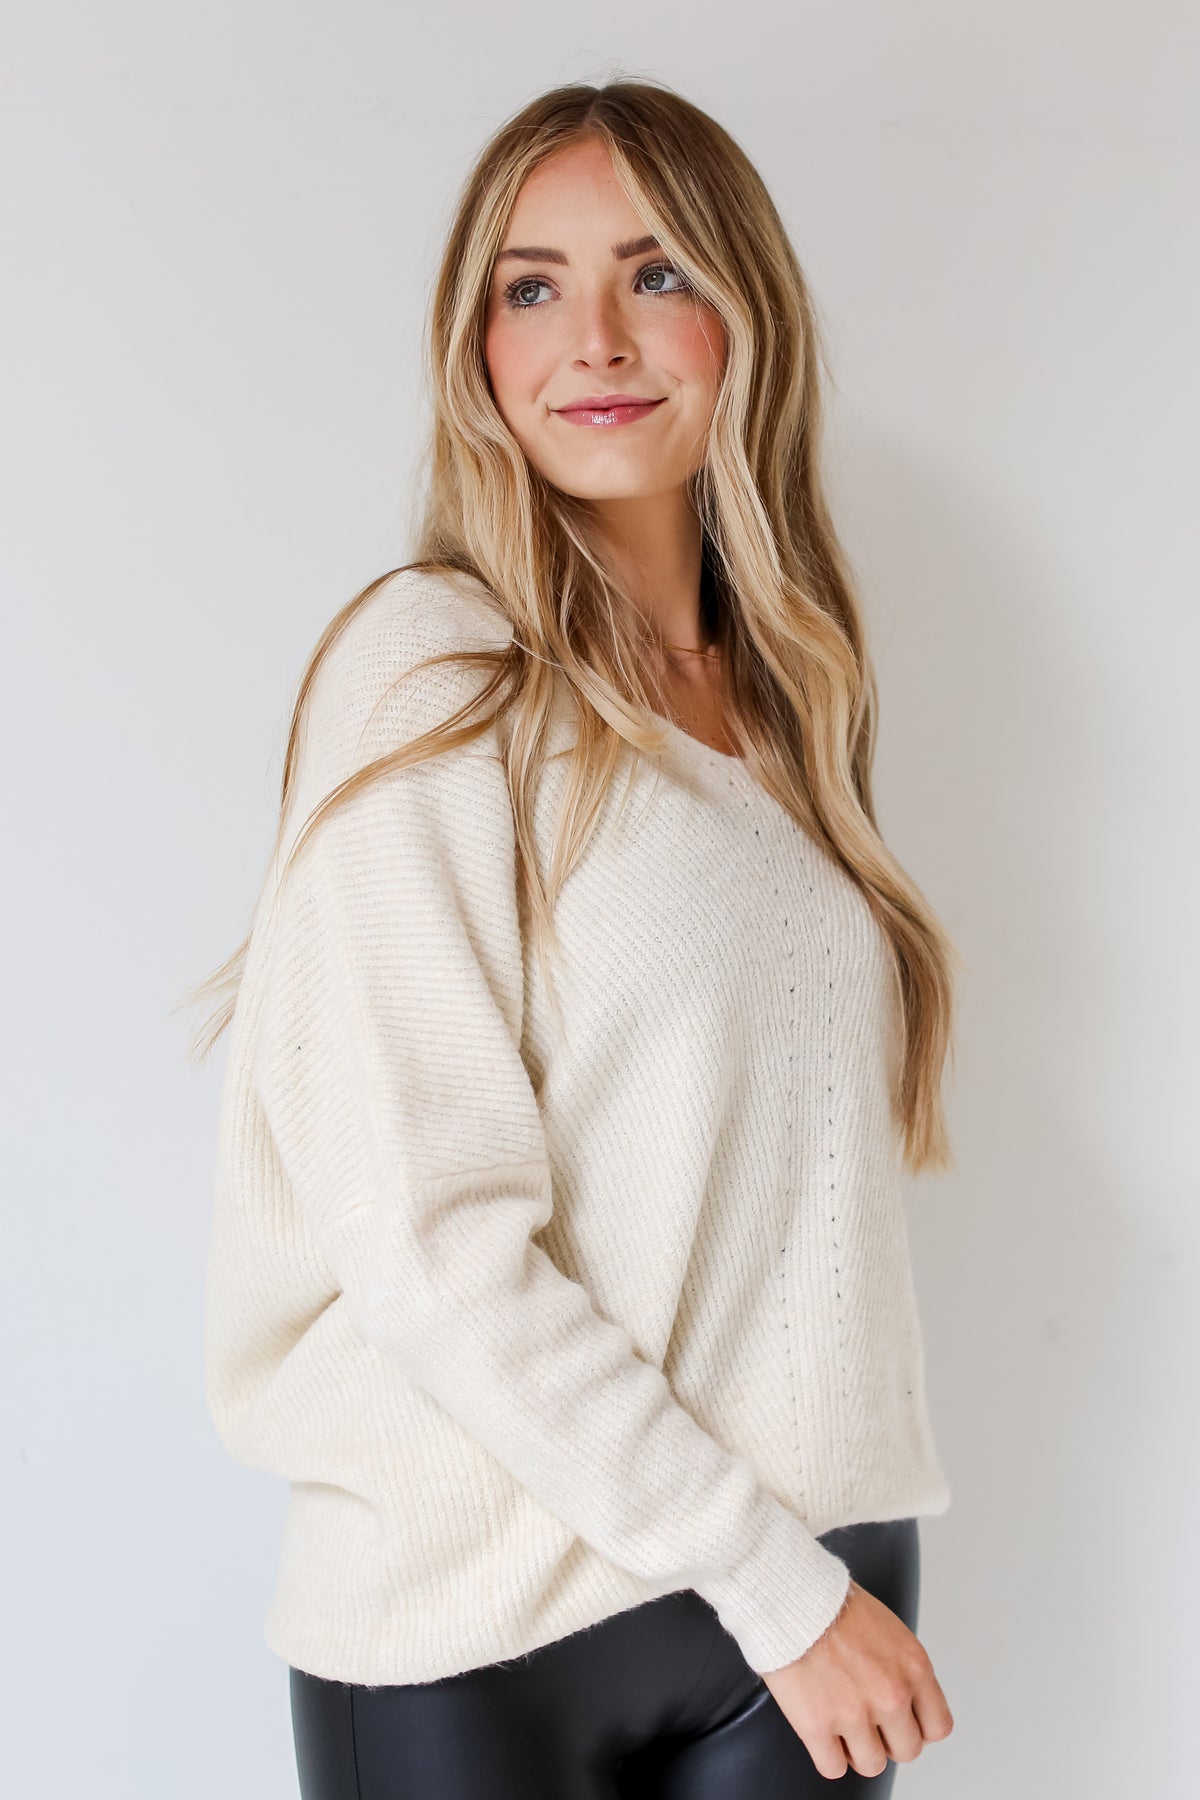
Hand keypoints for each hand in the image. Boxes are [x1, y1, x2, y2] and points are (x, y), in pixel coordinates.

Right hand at [759, 1579, 953, 1779]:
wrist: (791, 1596)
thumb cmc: (833, 1605)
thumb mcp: (889, 1630)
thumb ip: (902, 1670)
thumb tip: (905, 1702)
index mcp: (914, 1668)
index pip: (937, 1727)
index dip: (918, 1727)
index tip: (902, 1722)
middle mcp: (891, 1695)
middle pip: (907, 1750)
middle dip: (887, 1739)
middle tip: (868, 1721)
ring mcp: (855, 1714)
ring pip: (872, 1765)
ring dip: (857, 1750)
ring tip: (842, 1725)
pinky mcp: (818, 1726)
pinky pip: (833, 1768)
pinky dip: (828, 1755)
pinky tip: (822, 1732)